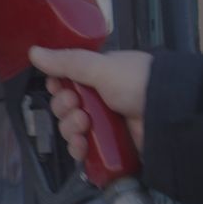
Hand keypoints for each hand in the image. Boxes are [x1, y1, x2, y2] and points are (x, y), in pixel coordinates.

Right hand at [28, 47, 151, 162]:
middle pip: (65, 107)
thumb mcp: (100, 67)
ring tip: (83, 125)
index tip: (58, 87)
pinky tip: (81, 146)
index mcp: (98, 77)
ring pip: (71, 129)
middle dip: (64, 108)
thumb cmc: (137, 82)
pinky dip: (78, 149)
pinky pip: (84, 151)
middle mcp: (100, 100)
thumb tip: (34, 52)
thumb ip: (66, 62)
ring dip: (70, 128)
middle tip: (76, 105)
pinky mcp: (109, 147)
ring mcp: (105, 124)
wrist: (169, 113)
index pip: (66, 83)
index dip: (57, 87)